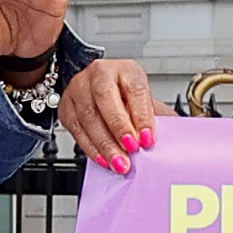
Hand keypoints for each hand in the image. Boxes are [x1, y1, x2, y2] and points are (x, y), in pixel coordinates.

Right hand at [61, 55, 159, 171]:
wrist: (111, 98)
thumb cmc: (130, 102)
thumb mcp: (147, 105)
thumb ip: (156, 121)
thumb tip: (165, 145)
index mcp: (126, 69)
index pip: (135, 88)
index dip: (142, 116)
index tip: (148, 139)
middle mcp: (100, 73)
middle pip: (105, 98)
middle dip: (119, 128)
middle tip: (131, 149)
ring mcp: (79, 87)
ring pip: (88, 116)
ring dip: (105, 144)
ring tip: (119, 162)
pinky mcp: (66, 106)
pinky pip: (76, 129)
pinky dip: (91, 148)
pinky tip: (103, 159)